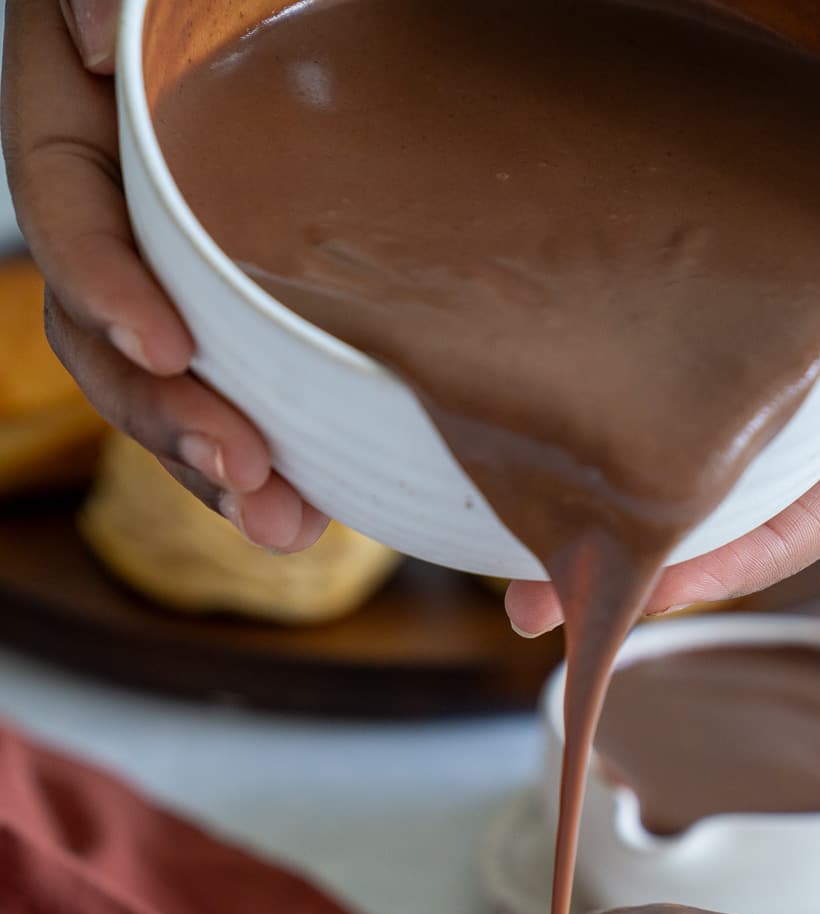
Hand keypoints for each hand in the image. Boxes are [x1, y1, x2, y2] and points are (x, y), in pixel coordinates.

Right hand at [0, 0, 327, 550]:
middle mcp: (116, 203)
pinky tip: (308, 516)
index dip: (103, 287)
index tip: (167, 347)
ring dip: (212, 466)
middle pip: (105, 331)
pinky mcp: (234, 312)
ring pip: (162, 387)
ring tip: (281, 526)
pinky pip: (227, 394)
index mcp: (78, 115)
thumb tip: (95, 39)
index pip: (66, 208)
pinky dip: (262, 461)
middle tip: (242, 469)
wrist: (325, 12)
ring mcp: (171, 268)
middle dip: (165, 415)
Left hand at [506, 0, 819, 635]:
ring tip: (507, 512)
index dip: (755, 551)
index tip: (660, 594)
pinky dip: (604, 345)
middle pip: (744, 465)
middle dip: (649, 542)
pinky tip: (533, 372)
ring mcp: (788, 279)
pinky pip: (669, 298)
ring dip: (604, 461)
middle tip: (541, 600)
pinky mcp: (742, 212)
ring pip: (693, 393)